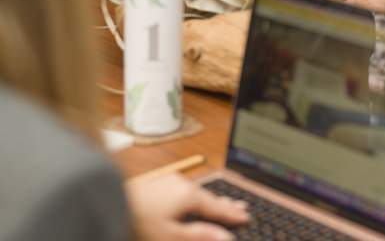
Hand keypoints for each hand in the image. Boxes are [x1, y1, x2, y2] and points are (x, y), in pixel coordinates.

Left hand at [126, 174, 248, 240]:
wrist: (107, 200)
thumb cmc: (138, 222)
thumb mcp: (171, 236)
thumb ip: (200, 236)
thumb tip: (227, 238)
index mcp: (190, 196)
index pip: (218, 207)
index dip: (232, 214)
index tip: (246, 216)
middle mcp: (184, 184)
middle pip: (210, 196)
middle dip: (225, 204)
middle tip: (241, 207)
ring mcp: (171, 180)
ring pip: (198, 192)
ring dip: (211, 199)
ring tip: (222, 203)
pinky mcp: (160, 182)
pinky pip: (186, 189)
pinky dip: (197, 196)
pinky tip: (194, 198)